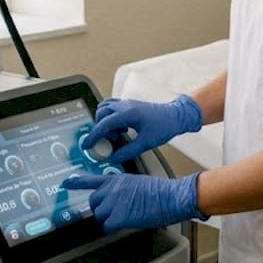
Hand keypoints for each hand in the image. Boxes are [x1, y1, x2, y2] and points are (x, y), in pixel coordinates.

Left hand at [62, 172, 207, 232]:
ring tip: (124, 218)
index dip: (77, 183)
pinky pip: (107, 227)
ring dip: (109, 220)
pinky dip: (113, 229)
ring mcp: (114, 202)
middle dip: (101, 209)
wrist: (171, 197)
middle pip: (94, 202)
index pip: (92, 180)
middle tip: (113, 213)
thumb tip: (118, 200)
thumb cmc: (161, 192)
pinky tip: (124, 225)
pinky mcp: (118, 216)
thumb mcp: (138, 183)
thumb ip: (123, 189)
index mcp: (118, 179)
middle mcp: (112, 189)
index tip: (66, 183)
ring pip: (100, 216)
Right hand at [81, 95, 202, 162]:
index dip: (93, 135)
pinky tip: (121, 128)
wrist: (176, 115)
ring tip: (117, 135)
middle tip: (110, 142)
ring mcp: (127, 104)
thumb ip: (127, 151)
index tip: (87, 145)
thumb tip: (113, 158)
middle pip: (101, 114)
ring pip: (105, 109)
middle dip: (101, 129)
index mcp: (128, 114)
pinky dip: (111, 117)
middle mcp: (125, 106)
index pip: (104, 124)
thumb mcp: (146, 143)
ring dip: (105, 122)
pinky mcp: (130, 105)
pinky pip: (112, 107)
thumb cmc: (164, 126)